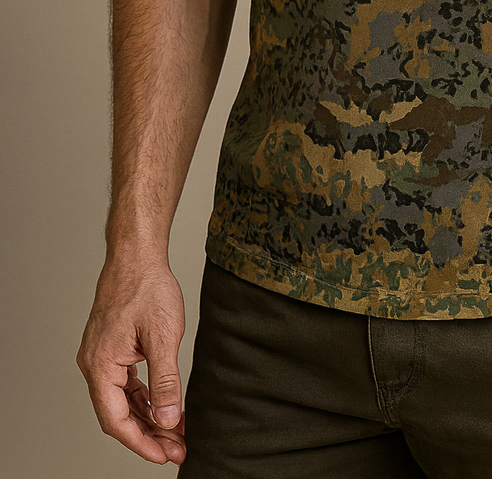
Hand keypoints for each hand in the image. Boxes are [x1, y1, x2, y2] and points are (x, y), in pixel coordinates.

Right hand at [77, 258, 186, 464]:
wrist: (137, 255)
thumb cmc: (147, 287)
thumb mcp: (164, 337)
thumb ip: (166, 382)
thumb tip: (168, 420)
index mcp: (100, 365)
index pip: (116, 420)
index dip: (140, 443)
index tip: (164, 456)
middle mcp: (94, 364)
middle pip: (118, 414)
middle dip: (149, 434)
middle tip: (177, 449)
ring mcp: (100, 356)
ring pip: (121, 400)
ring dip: (147, 418)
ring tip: (175, 432)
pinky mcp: (110, 348)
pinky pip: (123, 384)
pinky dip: (142, 398)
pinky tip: (161, 406)